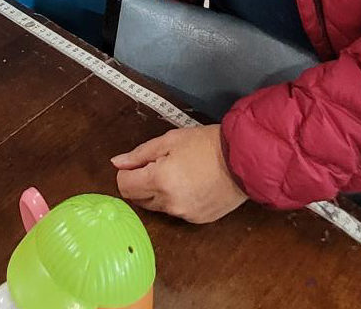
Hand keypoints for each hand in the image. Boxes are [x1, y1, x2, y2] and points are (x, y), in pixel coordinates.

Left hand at [112, 125, 247, 223]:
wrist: (243, 160)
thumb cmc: (207, 145)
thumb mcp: (170, 140)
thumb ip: (140, 153)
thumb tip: (117, 163)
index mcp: (159, 180)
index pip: (124, 186)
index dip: (125, 173)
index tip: (136, 164)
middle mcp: (169, 203)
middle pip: (138, 199)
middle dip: (141, 183)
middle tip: (157, 165)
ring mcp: (184, 214)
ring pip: (157, 207)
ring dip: (158, 192)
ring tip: (178, 173)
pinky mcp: (197, 220)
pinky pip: (177, 211)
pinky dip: (177, 200)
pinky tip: (191, 185)